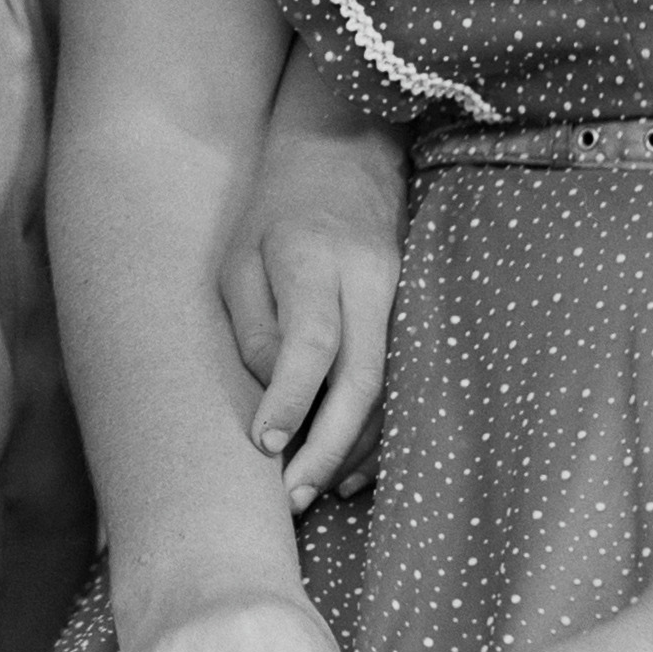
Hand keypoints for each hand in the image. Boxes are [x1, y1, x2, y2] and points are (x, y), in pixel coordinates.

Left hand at [227, 121, 401, 513]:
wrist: (345, 155)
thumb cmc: (275, 214)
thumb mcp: (239, 259)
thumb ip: (252, 329)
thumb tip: (274, 398)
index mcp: (314, 260)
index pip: (311, 340)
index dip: (289, 398)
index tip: (264, 445)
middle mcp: (369, 280)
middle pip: (361, 378)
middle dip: (328, 447)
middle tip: (291, 496)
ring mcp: (401, 297)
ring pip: (386, 390)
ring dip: (353, 449)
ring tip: (313, 490)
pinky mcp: (414, 315)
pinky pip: (399, 385)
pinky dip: (375, 432)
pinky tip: (349, 468)